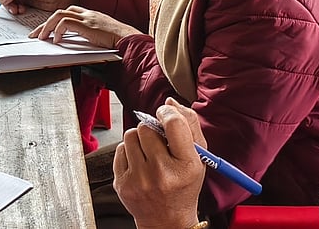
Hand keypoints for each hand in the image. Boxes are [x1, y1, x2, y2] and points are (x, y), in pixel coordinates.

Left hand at [31, 6, 138, 48]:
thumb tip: (76, 47)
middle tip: (36, 34)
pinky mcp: (88, 25)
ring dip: (48, 26)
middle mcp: (88, 14)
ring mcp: (87, 18)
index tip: (47, 31)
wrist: (130, 40)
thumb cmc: (120, 41)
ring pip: (59, 14)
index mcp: (91, 15)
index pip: (68, 12)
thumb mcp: (101, 37)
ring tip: (42, 37)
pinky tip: (57, 40)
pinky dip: (59, 30)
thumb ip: (89, 38)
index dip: (55, 21)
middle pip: (60, 12)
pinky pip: (66, 23)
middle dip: (46, 23)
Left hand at [113, 98, 205, 228]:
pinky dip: (129, 151)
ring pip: (130, 135)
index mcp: (186, 166)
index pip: (173, 124)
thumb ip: (190, 126)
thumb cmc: (184, 186)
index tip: (166, 115)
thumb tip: (170, 102)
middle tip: (160, 141)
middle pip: (147, 127)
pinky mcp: (122, 183)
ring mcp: (139, 180)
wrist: (167, 221)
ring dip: (140, 139)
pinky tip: (140, 163)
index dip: (168, 112)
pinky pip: (120, 149)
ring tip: (149, 153)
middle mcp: (162, 174)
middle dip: (153, 129)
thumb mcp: (199, 159)